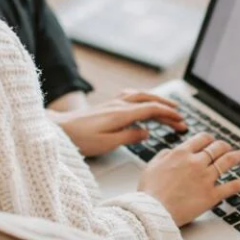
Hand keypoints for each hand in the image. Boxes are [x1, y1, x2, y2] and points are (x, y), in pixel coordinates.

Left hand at [52, 89, 187, 156]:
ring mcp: (113, 103)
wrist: (59, 129)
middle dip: (167, 107)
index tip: (181, 121)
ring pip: (141, 96)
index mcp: (121, 114)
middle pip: (149, 100)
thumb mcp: (107, 143)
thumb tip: (146, 133)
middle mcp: (119, 105)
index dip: (168, 114)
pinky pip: (131, 96)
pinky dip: (143, 97)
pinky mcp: (107, 105)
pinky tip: (144, 101)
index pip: (151, 110)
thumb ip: (129, 137)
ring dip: (157, 100)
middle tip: (181, 116)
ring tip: (168, 107)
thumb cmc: (80, 139)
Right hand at [137, 133, 239, 226]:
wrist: (153, 210)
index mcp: (181, 153)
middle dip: (224, 146)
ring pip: (228, 161)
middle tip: (228, 148)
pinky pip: (234, 186)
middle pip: (217, 147)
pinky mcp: (212, 195)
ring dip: (239, 155)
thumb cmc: (149, 192)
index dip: (209, 139)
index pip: (201, 139)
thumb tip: (171, 152)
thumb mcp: (150, 166)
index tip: (211, 141)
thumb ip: (163, 155)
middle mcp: (196, 162)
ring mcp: (206, 178)